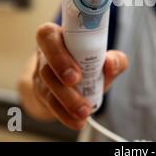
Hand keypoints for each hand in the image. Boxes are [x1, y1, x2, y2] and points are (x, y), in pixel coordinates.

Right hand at [27, 0, 127, 129]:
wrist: (70, 82)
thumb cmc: (86, 63)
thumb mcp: (103, 59)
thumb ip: (115, 59)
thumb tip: (111, 63)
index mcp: (58, 38)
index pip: (48, 35)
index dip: (58, 51)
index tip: (76, 69)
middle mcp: (44, 55)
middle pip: (45, 64)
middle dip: (61, 74)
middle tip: (76, 82)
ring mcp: (40, 76)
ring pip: (47, 87)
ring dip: (66, 100)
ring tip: (84, 110)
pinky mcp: (41, 94)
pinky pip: (49, 105)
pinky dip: (64, 114)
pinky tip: (76, 120)